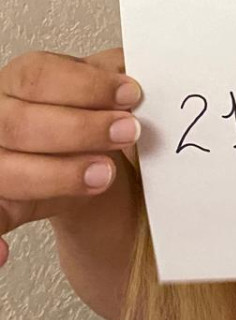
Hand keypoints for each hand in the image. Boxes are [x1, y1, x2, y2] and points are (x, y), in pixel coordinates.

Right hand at [0, 47, 142, 267]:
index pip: (40, 77)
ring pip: (6, 170)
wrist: (80, 161)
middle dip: (79, 129)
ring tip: (104, 176)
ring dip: (57, 175)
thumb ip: (113, 74)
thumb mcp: (100, 89)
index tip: (131, 94)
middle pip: (22, 123)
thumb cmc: (85, 117)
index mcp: (19, 81)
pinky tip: (6, 254)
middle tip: (127, 132)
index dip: (87, 86)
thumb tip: (139, 64)